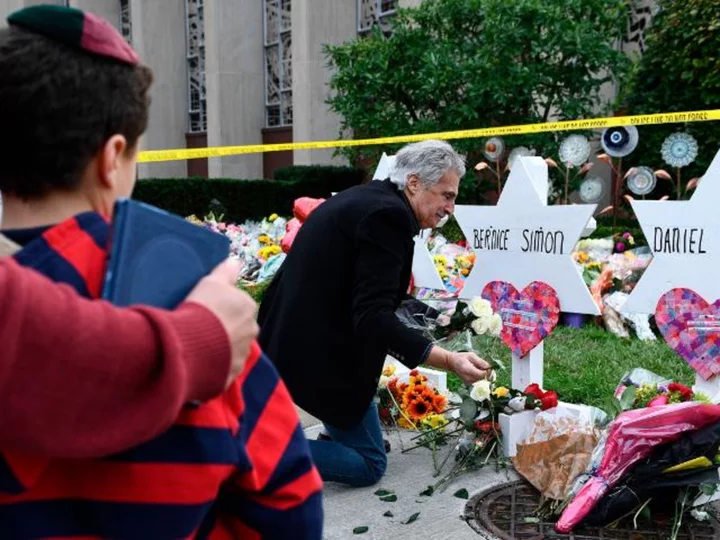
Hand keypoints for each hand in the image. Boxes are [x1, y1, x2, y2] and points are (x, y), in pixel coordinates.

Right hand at [185, 259, 258, 386]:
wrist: (191, 344)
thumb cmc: (202, 308)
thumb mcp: (211, 282)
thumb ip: (226, 271)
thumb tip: (236, 260)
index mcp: (249, 308)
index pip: (239, 305)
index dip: (221, 308)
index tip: (205, 311)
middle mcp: (252, 331)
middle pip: (238, 327)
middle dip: (224, 328)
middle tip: (201, 328)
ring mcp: (243, 354)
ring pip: (232, 348)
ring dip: (221, 348)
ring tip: (199, 346)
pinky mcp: (232, 374)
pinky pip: (224, 367)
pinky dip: (215, 365)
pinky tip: (200, 361)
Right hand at [447, 351, 491, 384]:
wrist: (451, 363)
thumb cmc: (461, 357)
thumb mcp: (471, 355)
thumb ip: (480, 361)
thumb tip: (489, 367)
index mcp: (468, 370)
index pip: (482, 374)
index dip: (487, 371)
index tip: (488, 366)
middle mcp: (468, 377)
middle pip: (483, 378)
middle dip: (486, 373)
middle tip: (484, 366)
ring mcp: (468, 381)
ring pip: (482, 380)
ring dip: (483, 374)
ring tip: (478, 368)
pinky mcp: (469, 383)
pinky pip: (478, 380)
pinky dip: (480, 376)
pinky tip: (476, 371)